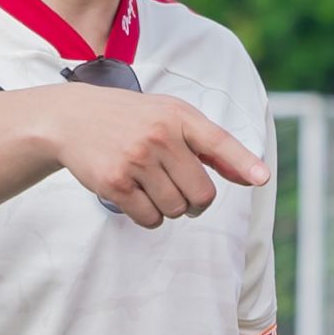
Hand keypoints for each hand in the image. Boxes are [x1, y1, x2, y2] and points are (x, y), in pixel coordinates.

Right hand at [42, 85, 268, 227]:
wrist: (72, 119)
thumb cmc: (131, 119)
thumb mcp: (169, 116)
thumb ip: (208, 144)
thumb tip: (251, 176)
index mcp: (178, 116)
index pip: (218, 143)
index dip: (242, 163)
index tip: (261, 179)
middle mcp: (159, 136)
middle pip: (201, 194)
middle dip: (196, 201)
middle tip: (180, 190)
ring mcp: (136, 160)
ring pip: (177, 210)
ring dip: (170, 208)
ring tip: (152, 186)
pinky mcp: (115, 183)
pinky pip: (150, 219)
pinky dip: (149, 216)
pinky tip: (136, 195)